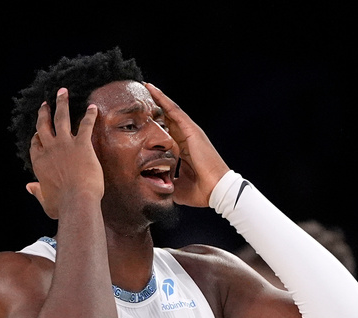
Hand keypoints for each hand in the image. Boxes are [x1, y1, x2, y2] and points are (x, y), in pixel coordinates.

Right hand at [25, 87, 103, 219]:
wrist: (77, 201)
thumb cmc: (61, 205)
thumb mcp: (45, 201)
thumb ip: (37, 192)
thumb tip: (28, 187)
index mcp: (39, 163)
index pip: (35, 144)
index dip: (37, 136)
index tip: (39, 132)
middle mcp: (49, 149)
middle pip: (43, 126)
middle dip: (44, 113)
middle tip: (45, 104)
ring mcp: (65, 144)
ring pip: (60, 118)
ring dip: (61, 103)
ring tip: (63, 92)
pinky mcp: (82, 144)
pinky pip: (85, 124)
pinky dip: (89, 115)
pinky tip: (92, 107)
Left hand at [145, 83, 229, 206]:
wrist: (215, 190)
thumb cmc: (199, 191)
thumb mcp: (176, 186)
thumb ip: (165, 182)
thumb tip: (153, 186)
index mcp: (184, 150)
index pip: (167, 133)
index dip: (155, 124)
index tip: (142, 116)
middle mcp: (187, 138)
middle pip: (168, 118)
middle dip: (155, 106)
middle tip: (142, 94)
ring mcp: (190, 133)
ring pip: (171, 111)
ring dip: (158, 98)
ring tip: (146, 86)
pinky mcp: (192, 130)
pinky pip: (175, 112)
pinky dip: (164, 100)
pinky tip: (153, 91)